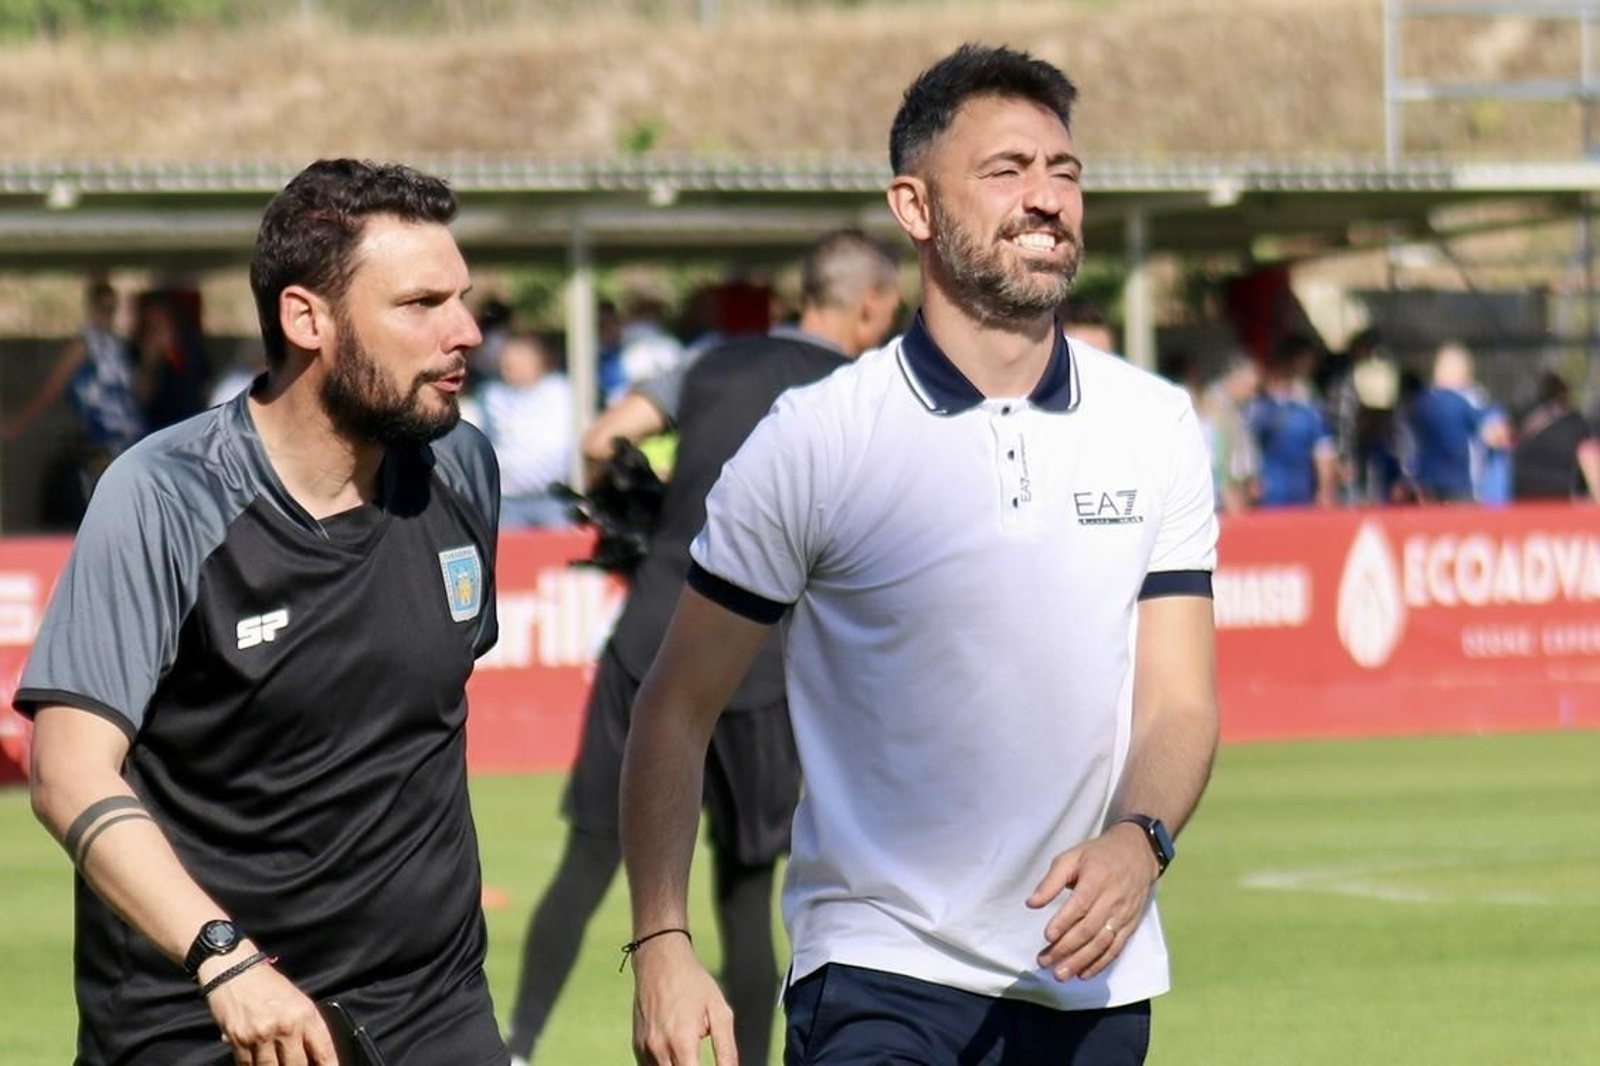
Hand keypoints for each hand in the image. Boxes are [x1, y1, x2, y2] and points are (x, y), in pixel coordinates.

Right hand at [201, 948, 337, 1065]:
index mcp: (305, 1014)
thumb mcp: (297, 999)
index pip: (323, 1049)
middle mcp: (287, 1026)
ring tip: (277, 1064)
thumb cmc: (267, 984)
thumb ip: (306, 1026)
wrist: (234, 970)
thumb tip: (313, 1055)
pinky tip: (257, 1064)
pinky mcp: (239, 1041)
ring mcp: (262, 1035)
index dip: (329, 1065)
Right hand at [630, 933, 737, 1064]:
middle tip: (698, 1058)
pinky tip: (677, 1054)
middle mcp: (659, 1048)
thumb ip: (726, 1049)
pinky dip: (665, 1065)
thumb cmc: (693, 983)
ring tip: (690, 1052)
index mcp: (681, 1041)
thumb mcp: (719, 1011)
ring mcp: (645, 1048)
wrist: (660, 960)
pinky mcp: (637, 1045)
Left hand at [1026, 822, 1159, 982]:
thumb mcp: (1071, 857)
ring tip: (1060, 974)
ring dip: (1080, 962)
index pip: (1080, 905)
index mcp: (1097, 879)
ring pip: (1102, 943)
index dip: (1064, 922)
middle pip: (1089, 929)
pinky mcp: (1130, 925)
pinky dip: (1100, 964)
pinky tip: (1083, 974)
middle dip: (1066, 948)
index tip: (1047, 937)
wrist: (1137, 853)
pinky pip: (1116, 949)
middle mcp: (1113, 899)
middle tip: (1044, 962)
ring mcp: (1123, 915)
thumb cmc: (1098, 856)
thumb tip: (1031, 903)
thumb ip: (1051, 881)